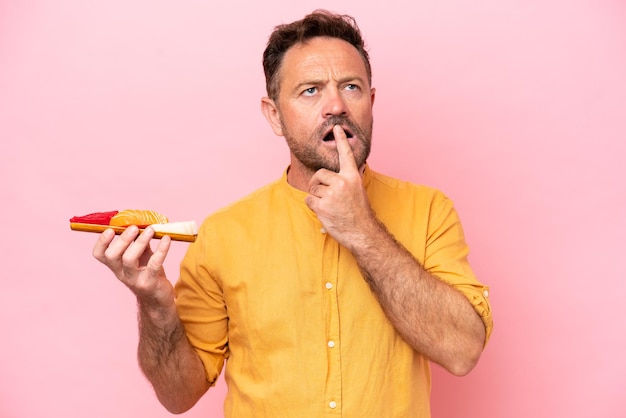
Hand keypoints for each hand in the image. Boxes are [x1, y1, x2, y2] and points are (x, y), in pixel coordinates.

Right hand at [92, 226, 174, 309]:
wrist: (158, 299)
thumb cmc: (148, 274)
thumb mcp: (141, 257)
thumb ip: (139, 242)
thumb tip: (142, 222)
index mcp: (116, 266)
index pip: (99, 254)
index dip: (101, 242)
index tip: (110, 229)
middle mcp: (121, 273)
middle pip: (112, 256)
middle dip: (122, 239)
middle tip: (134, 228)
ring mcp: (134, 279)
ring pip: (129, 260)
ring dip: (139, 242)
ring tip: (151, 230)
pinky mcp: (149, 283)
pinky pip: (154, 264)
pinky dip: (161, 250)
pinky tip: (167, 239)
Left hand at [305, 125, 377, 248]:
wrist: (362, 232)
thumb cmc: (359, 212)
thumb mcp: (358, 190)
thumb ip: (353, 177)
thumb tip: (358, 166)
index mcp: (352, 177)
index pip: (346, 154)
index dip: (341, 140)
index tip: (336, 127)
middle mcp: (342, 182)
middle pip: (319, 174)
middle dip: (318, 184)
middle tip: (326, 196)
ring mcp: (332, 194)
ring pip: (313, 188)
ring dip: (317, 198)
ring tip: (330, 206)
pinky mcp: (323, 205)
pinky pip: (309, 200)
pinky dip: (313, 206)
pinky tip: (325, 212)